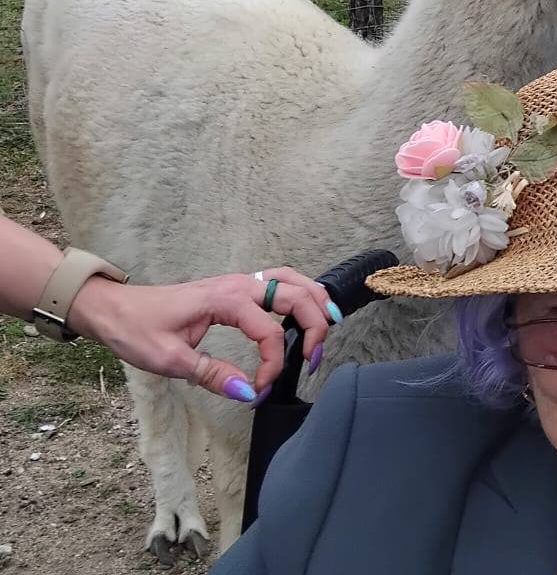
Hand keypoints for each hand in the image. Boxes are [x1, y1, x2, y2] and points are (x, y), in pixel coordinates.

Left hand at [69, 266, 337, 402]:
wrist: (114, 308)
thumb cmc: (136, 329)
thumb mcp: (170, 359)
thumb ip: (213, 375)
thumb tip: (248, 391)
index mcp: (226, 300)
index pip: (270, 332)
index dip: (273, 364)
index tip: (260, 389)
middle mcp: (240, 284)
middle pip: (298, 296)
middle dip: (315, 327)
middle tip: (312, 360)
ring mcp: (240, 282)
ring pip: (295, 281)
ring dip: (315, 303)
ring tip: (325, 329)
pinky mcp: (237, 287)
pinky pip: (281, 282)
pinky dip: (301, 293)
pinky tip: (303, 312)